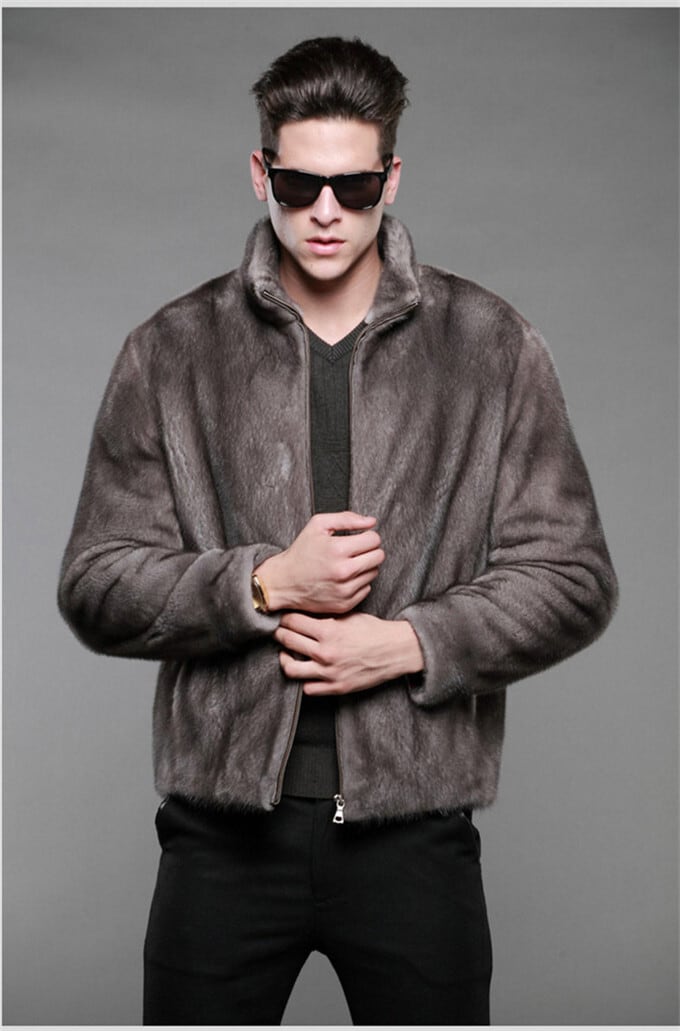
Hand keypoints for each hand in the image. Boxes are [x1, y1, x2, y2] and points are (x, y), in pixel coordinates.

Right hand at [255, 512, 384, 613]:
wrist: (283, 582)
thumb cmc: (301, 552)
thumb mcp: (318, 525)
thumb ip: (346, 518)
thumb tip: (371, 521)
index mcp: (338, 549)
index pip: (374, 540)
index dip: (368, 536)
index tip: (359, 538)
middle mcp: (343, 572)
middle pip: (379, 556)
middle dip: (370, 550)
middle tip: (355, 551)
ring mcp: (345, 591)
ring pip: (374, 573)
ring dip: (365, 567)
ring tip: (347, 564)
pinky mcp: (345, 605)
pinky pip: (366, 589)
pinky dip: (358, 582)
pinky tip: (344, 578)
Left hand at [274, 611, 423, 695]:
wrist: (396, 651)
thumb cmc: (374, 631)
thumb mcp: (349, 617)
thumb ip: (326, 618)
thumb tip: (304, 615)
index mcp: (329, 631)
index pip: (293, 622)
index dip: (285, 617)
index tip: (283, 617)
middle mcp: (326, 652)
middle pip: (287, 641)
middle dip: (280, 634)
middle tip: (279, 631)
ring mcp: (329, 672)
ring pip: (291, 668)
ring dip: (285, 659)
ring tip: (287, 654)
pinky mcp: (336, 687)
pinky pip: (308, 689)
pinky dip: (304, 680)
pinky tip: (306, 672)